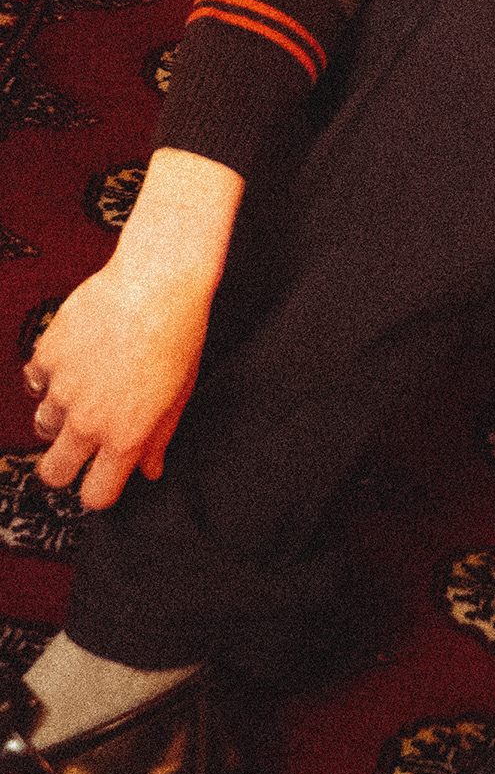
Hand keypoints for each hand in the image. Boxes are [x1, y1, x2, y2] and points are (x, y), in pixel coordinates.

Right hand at [25, 150, 241, 509]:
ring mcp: (63, 388)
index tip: (104, 477)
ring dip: (59, 416)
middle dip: (66, 466)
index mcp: (124, 436)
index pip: (95, 495)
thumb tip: (150, 470)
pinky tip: (75, 359)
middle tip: (82, 445)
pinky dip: (51, 375)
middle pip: (53, 473)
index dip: (100, 490)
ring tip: (86, 390)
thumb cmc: (179, 330)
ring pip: (43, 426)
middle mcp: (88, 419)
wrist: (159, 278)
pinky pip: (36, 380)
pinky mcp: (47, 355)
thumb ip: (158, 437)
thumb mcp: (180, 393)